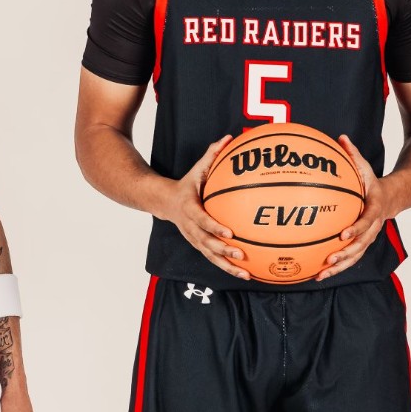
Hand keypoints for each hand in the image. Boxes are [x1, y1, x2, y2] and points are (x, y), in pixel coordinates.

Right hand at [157, 135, 248, 280]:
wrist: (165, 202)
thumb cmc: (187, 185)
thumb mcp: (197, 169)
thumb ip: (212, 154)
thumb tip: (229, 137)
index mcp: (190, 209)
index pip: (202, 220)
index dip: (215, 227)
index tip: (230, 231)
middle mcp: (191, 228)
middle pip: (207, 242)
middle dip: (223, 250)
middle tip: (240, 254)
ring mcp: (194, 239)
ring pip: (210, 256)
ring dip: (227, 266)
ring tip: (245, 273)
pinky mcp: (199, 246)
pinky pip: (213, 259)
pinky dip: (228, 268)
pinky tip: (245, 274)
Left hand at [318, 136, 388, 279]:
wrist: (393, 198)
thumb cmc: (372, 182)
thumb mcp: (365, 167)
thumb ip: (353, 154)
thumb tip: (341, 137)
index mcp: (374, 208)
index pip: (366, 221)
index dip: (356, 229)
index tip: (343, 234)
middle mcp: (373, 227)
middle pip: (361, 245)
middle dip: (345, 254)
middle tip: (329, 260)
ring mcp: (368, 238)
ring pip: (355, 256)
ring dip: (339, 267)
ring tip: (322, 274)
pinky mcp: (362, 244)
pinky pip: (350, 258)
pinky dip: (336, 267)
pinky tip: (318, 274)